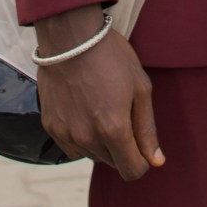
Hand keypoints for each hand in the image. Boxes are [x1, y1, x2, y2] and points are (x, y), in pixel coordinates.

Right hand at [34, 6, 162, 180]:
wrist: (70, 35)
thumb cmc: (111, 57)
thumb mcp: (140, 88)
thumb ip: (147, 129)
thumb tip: (156, 161)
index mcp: (113, 129)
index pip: (132, 171)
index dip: (141, 160)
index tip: (141, 141)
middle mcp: (87, 138)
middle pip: (112, 163)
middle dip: (122, 147)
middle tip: (121, 112)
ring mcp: (66, 133)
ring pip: (92, 155)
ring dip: (100, 142)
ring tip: (101, 106)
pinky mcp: (50, 126)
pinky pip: (72, 146)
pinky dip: (81, 136)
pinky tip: (84, 109)